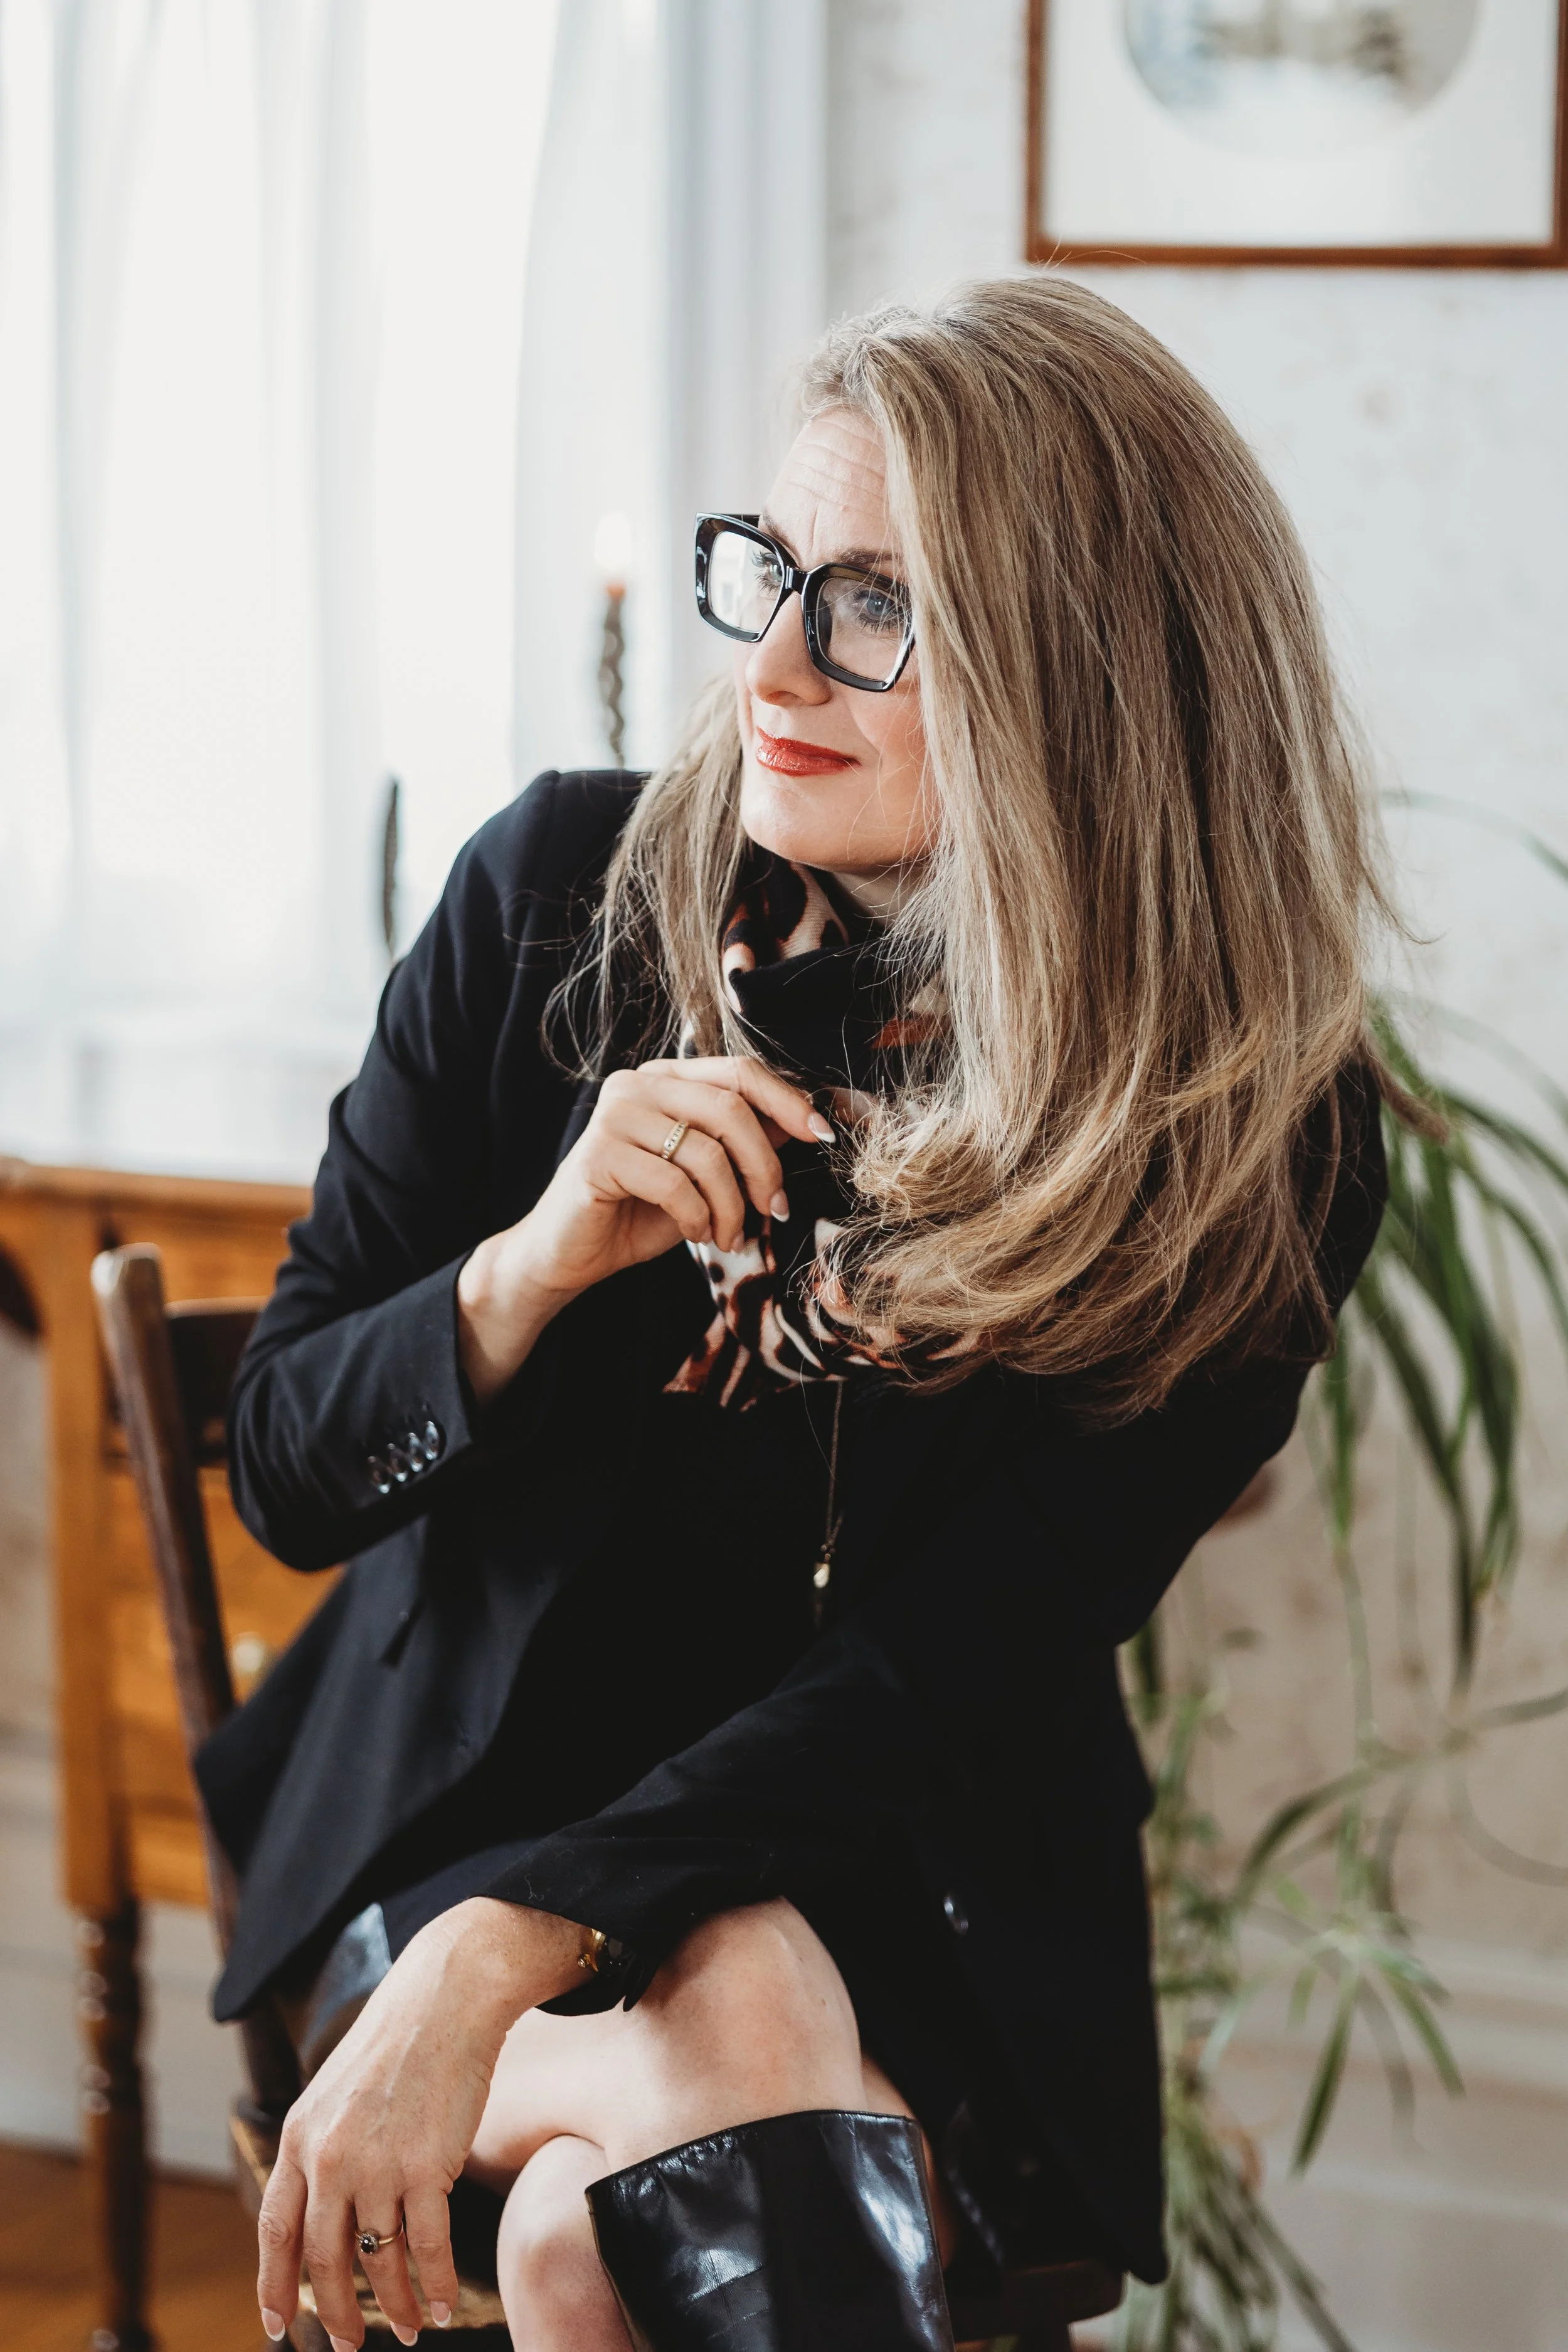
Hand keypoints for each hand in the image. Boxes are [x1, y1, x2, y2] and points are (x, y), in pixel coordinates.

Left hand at [256, 1899, 581, 2346]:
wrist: (447, 1997)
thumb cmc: (399, 2041)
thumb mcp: (338, 2092)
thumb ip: (323, 2146)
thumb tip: (323, 2206)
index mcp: (300, 2137)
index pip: (276, 2229)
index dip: (275, 2283)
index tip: (280, 2324)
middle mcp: (330, 2157)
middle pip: (323, 2258)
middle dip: (335, 2313)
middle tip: (346, 2346)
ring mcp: (377, 2164)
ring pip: (378, 2261)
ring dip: (393, 2307)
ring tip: (409, 2331)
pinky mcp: (426, 2165)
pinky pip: (427, 2247)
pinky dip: (436, 2285)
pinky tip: (443, 2304)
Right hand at [458, 1056, 833, 1401]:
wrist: (570, 1253)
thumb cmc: (640, 1211)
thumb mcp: (706, 1175)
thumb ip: (746, 1143)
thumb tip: (806, 1125)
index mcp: (667, 1077)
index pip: (740, 1071)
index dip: (788, 1101)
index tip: (823, 1136)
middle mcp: (638, 1083)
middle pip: (731, 1108)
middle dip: (765, 1165)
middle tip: (774, 1208)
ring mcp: (615, 1114)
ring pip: (707, 1151)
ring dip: (731, 1205)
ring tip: (729, 1235)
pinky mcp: (599, 1153)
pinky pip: (673, 1183)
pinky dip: (697, 1216)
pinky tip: (696, 1233)